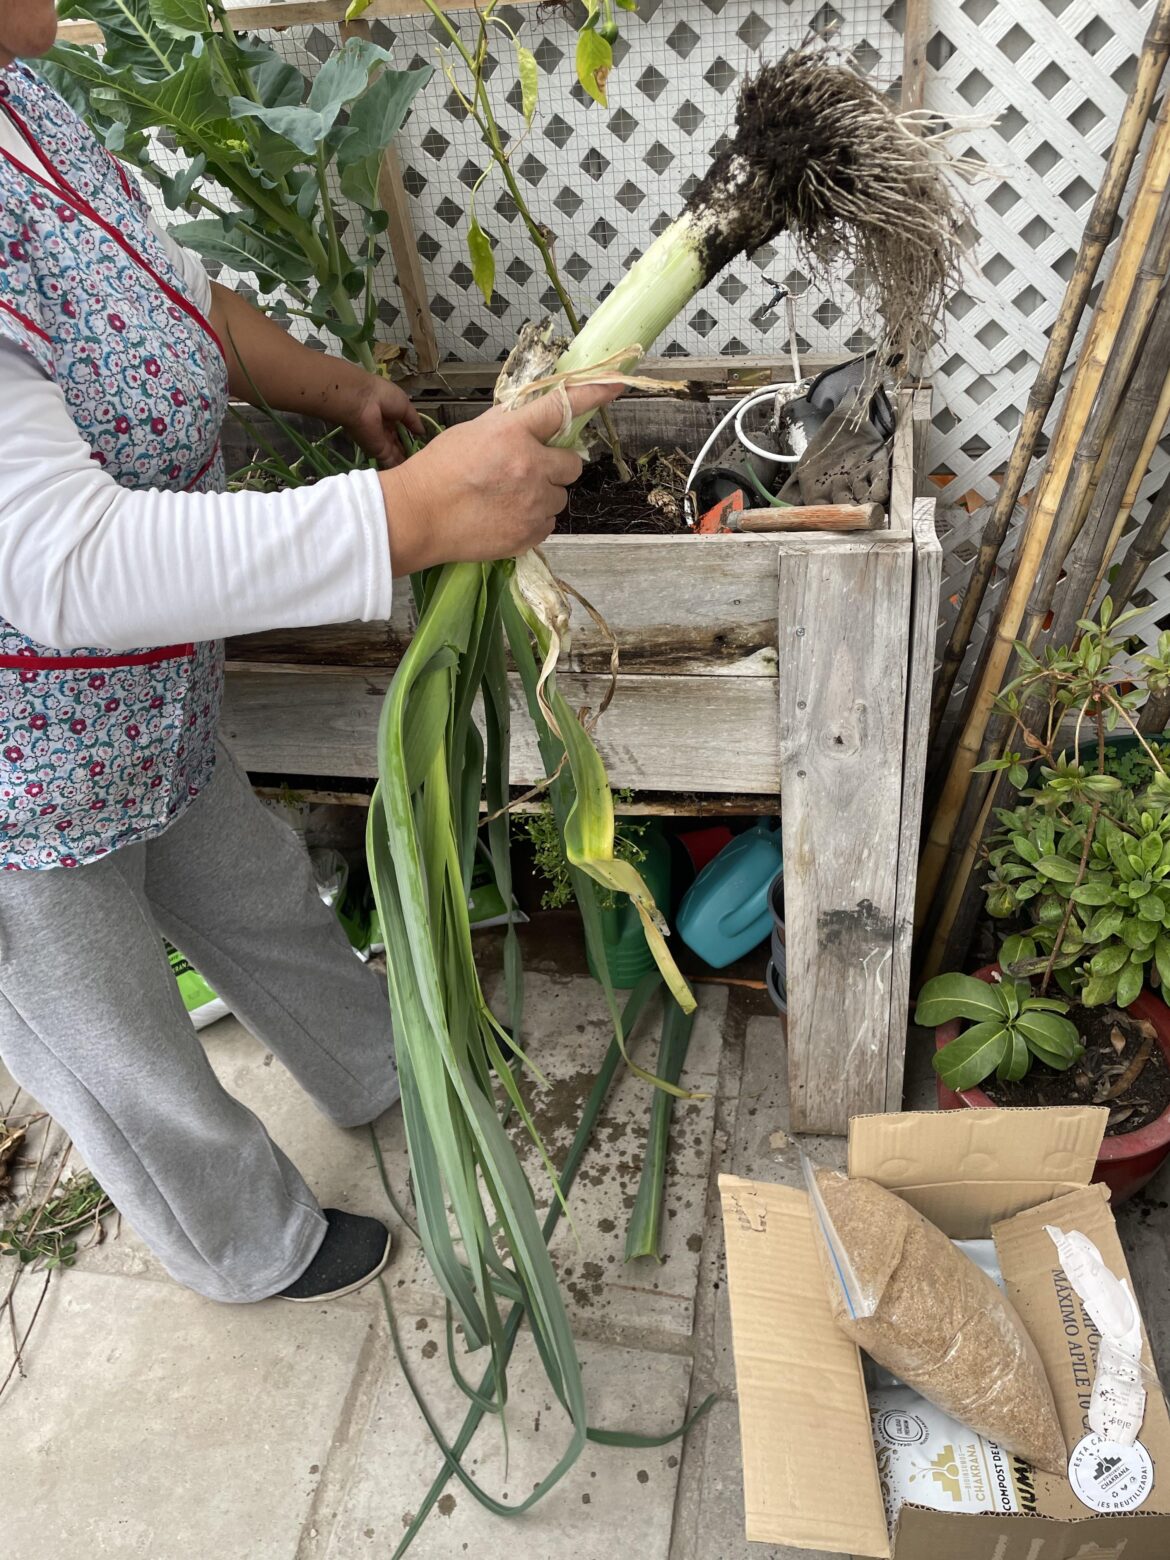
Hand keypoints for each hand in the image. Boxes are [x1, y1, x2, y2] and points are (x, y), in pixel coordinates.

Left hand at [335, 374, 424, 467]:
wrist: (363, 403)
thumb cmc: (384, 397)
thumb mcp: (405, 405)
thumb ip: (414, 420)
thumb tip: (422, 433)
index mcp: (391, 416)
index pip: (402, 431)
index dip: (411, 438)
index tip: (423, 446)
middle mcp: (385, 430)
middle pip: (399, 444)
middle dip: (410, 452)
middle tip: (425, 461)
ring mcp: (381, 443)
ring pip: (397, 455)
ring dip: (407, 462)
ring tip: (423, 470)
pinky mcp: (378, 453)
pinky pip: (391, 462)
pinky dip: (401, 468)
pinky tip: (414, 475)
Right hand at [380, 383, 622, 576]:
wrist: (416, 517)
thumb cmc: (436, 471)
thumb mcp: (471, 432)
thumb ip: (507, 425)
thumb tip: (533, 419)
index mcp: (512, 433)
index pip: (562, 407)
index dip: (594, 394)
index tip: (618, 383)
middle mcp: (530, 466)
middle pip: (571, 465)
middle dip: (553, 467)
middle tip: (523, 473)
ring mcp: (533, 503)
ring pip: (560, 497)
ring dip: (542, 496)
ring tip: (506, 499)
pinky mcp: (530, 533)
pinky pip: (547, 524)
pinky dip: (532, 521)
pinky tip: (504, 517)